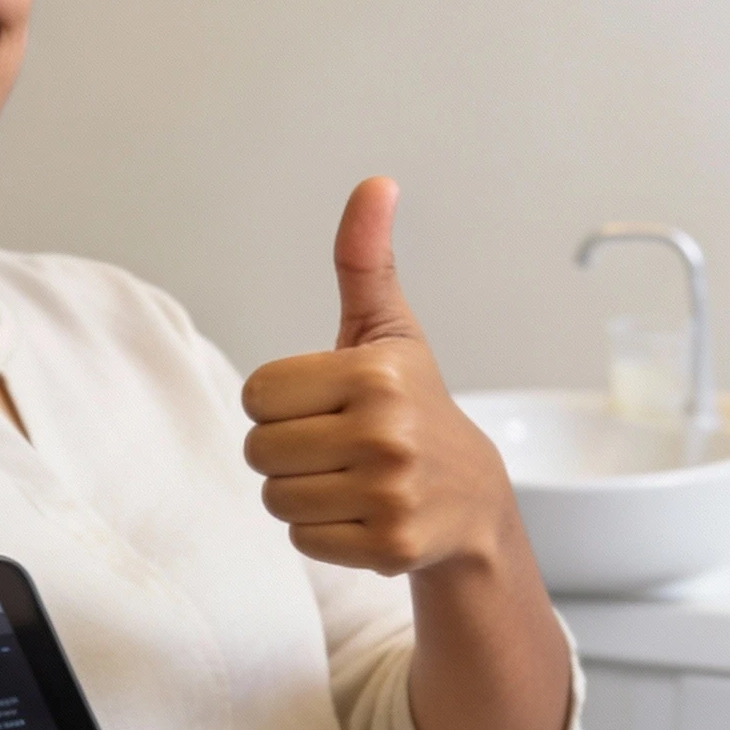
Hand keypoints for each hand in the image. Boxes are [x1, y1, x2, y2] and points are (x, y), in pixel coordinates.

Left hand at [241, 177, 517, 575]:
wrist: (472, 500)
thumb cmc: (414, 408)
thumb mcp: (389, 332)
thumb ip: (366, 261)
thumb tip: (375, 183)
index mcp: (375, 374)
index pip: (257, 394)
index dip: (279, 403)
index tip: (324, 405)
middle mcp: (387, 433)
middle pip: (259, 450)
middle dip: (286, 451)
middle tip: (334, 448)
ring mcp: (391, 494)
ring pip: (276, 498)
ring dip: (300, 493)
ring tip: (347, 480)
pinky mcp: (390, 546)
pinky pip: (302, 540)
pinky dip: (322, 533)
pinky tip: (362, 514)